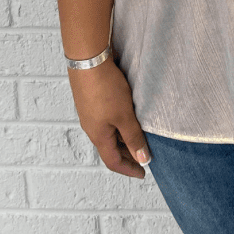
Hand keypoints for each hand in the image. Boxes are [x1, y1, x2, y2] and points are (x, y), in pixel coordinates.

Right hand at [67, 57, 151, 177]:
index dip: (129, 169)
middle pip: (111, 148)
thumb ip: (134, 138)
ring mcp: (91, 113)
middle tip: (145, 153)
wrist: (88, 60)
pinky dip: (119, 123)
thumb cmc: (105, 89)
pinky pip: (107, 119)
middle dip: (128, 154)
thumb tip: (143, 160)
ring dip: (124, 137)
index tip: (143, 172)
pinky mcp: (92, 100)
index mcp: (98, 136)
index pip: (113, 161)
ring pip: (109, 132)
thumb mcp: (124, 116)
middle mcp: (92, 127)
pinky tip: (130, 114)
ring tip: (141, 134)